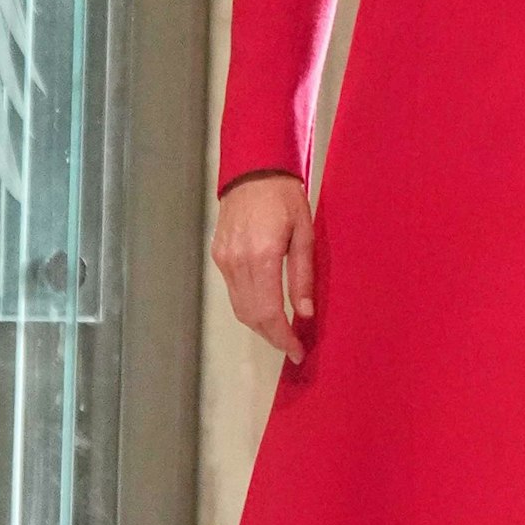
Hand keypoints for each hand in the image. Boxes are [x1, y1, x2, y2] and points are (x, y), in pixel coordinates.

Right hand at [212, 172, 315, 365]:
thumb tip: (304, 313)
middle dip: (272, 337)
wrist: (253, 172)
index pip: (269, 312)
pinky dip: (249, 306)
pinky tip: (267, 309)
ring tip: (282, 333)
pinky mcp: (219, 256)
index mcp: (262, 256)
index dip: (283, 337)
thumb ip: (303, 276)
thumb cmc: (284, 197)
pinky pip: (233, 291)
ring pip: (239, 307)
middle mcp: (237, 261)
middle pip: (251, 315)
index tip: (297, 351)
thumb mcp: (305, 234)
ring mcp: (224, 259)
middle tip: (293, 348)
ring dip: (260, 325)